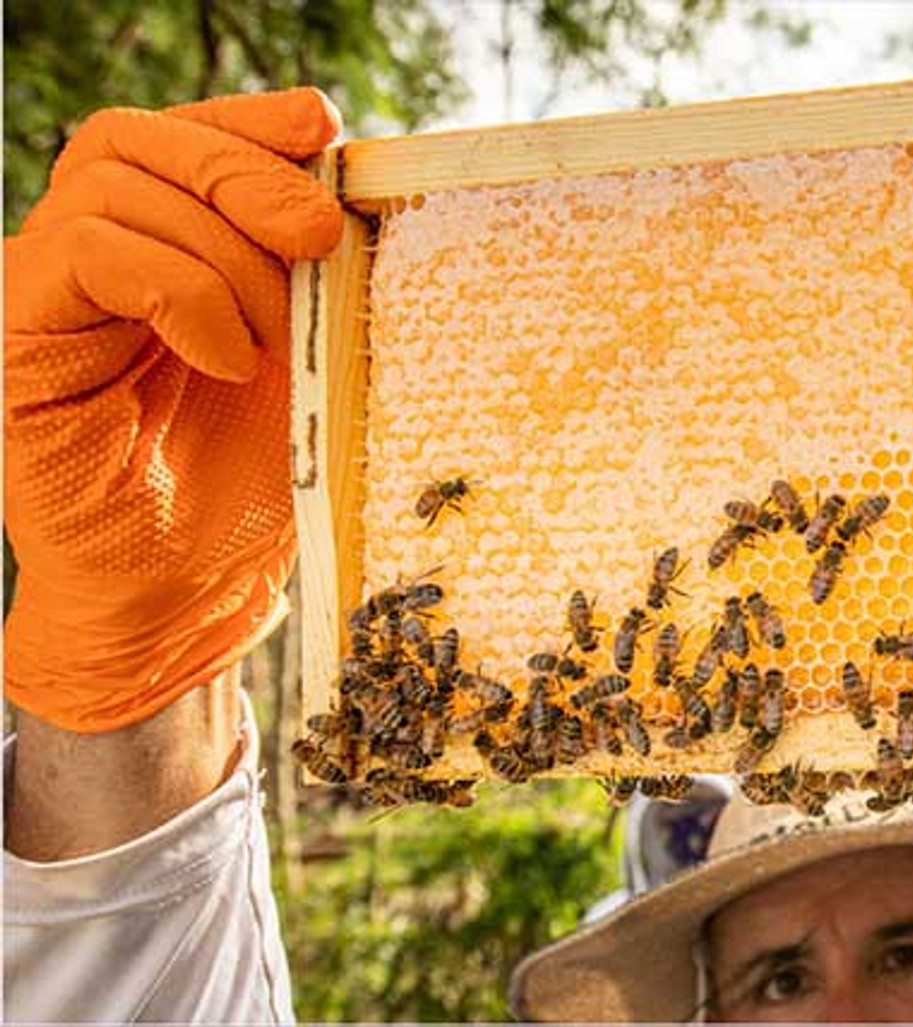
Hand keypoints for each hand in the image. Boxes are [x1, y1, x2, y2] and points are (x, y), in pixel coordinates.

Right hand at [4, 88, 344, 731]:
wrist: (187, 593)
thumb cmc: (254, 482)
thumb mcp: (314, 360)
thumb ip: (319, 276)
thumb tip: (361, 194)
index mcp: (157, 247)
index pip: (179, 137)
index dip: (245, 118)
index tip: (320, 127)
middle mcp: (88, 257)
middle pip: (140, 142)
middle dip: (243, 172)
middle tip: (319, 234)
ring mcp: (46, 295)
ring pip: (117, 192)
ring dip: (223, 254)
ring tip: (273, 342)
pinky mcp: (20, 339)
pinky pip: (86, 255)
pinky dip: (176, 290)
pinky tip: (226, 357)